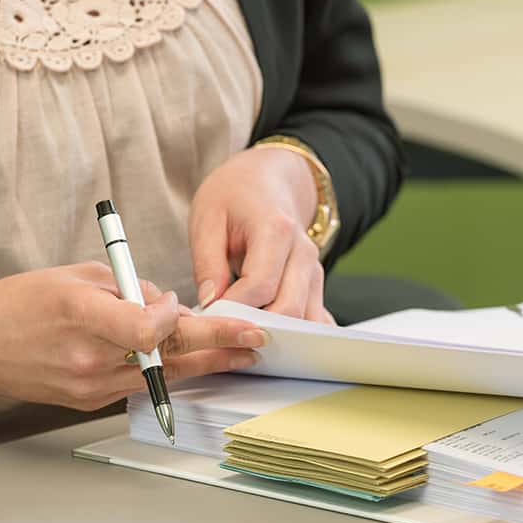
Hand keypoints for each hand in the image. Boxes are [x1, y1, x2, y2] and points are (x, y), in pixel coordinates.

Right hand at [0, 262, 267, 410]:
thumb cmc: (22, 301)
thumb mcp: (78, 275)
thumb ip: (131, 289)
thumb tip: (173, 304)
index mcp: (82, 314)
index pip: (148, 328)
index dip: (175, 317)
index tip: (184, 304)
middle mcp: (89, 357)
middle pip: (168, 355)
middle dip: (219, 345)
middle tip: (257, 339)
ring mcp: (90, 386)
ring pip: (163, 375)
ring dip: (202, 361)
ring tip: (238, 352)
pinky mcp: (90, 401)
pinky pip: (141, 383)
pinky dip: (164, 368)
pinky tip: (184, 357)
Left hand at [189, 146, 334, 322]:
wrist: (268, 181)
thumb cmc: (234, 196)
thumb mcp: (207, 219)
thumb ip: (207, 263)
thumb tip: (210, 303)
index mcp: (277, 230)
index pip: (260, 285)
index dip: (234, 308)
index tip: (208, 317)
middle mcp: (304, 253)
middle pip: (290, 308)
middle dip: (256, 328)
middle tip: (223, 335)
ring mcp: (314, 271)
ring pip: (306, 319)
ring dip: (276, 335)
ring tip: (242, 339)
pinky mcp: (315, 285)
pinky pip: (315, 318)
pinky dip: (296, 335)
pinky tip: (273, 341)